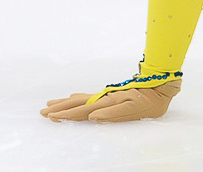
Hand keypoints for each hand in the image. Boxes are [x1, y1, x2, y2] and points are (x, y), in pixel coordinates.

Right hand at [40, 79, 180, 122]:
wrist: (160, 84)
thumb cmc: (149, 100)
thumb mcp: (133, 109)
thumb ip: (113, 114)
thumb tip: (93, 118)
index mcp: (107, 103)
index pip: (81, 111)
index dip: (66, 115)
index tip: (51, 116)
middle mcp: (104, 99)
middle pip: (77, 104)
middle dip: (60, 109)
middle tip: (43, 112)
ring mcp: (107, 96)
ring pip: (81, 100)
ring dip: (66, 104)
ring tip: (51, 105)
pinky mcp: (111, 96)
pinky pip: (89, 98)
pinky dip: (77, 99)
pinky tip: (73, 98)